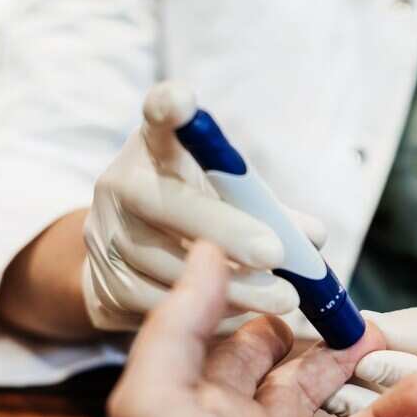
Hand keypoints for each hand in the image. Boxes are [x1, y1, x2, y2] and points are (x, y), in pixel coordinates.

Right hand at [82, 81, 325, 330]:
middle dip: (228, 232)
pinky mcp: (102, 284)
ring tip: (281, 298)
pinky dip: (207, 313)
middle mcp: (119, 184)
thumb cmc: (196, 216)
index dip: (168, 108)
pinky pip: (159, 304)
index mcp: (153, 148)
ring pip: (166, 264)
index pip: (157, 116)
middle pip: (167, 204)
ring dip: (232, 286)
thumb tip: (313, 237)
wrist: (130, 261)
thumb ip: (269, 210)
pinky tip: (244, 314)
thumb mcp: (228, 198)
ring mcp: (103, 235)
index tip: (183, 102)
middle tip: (277, 255)